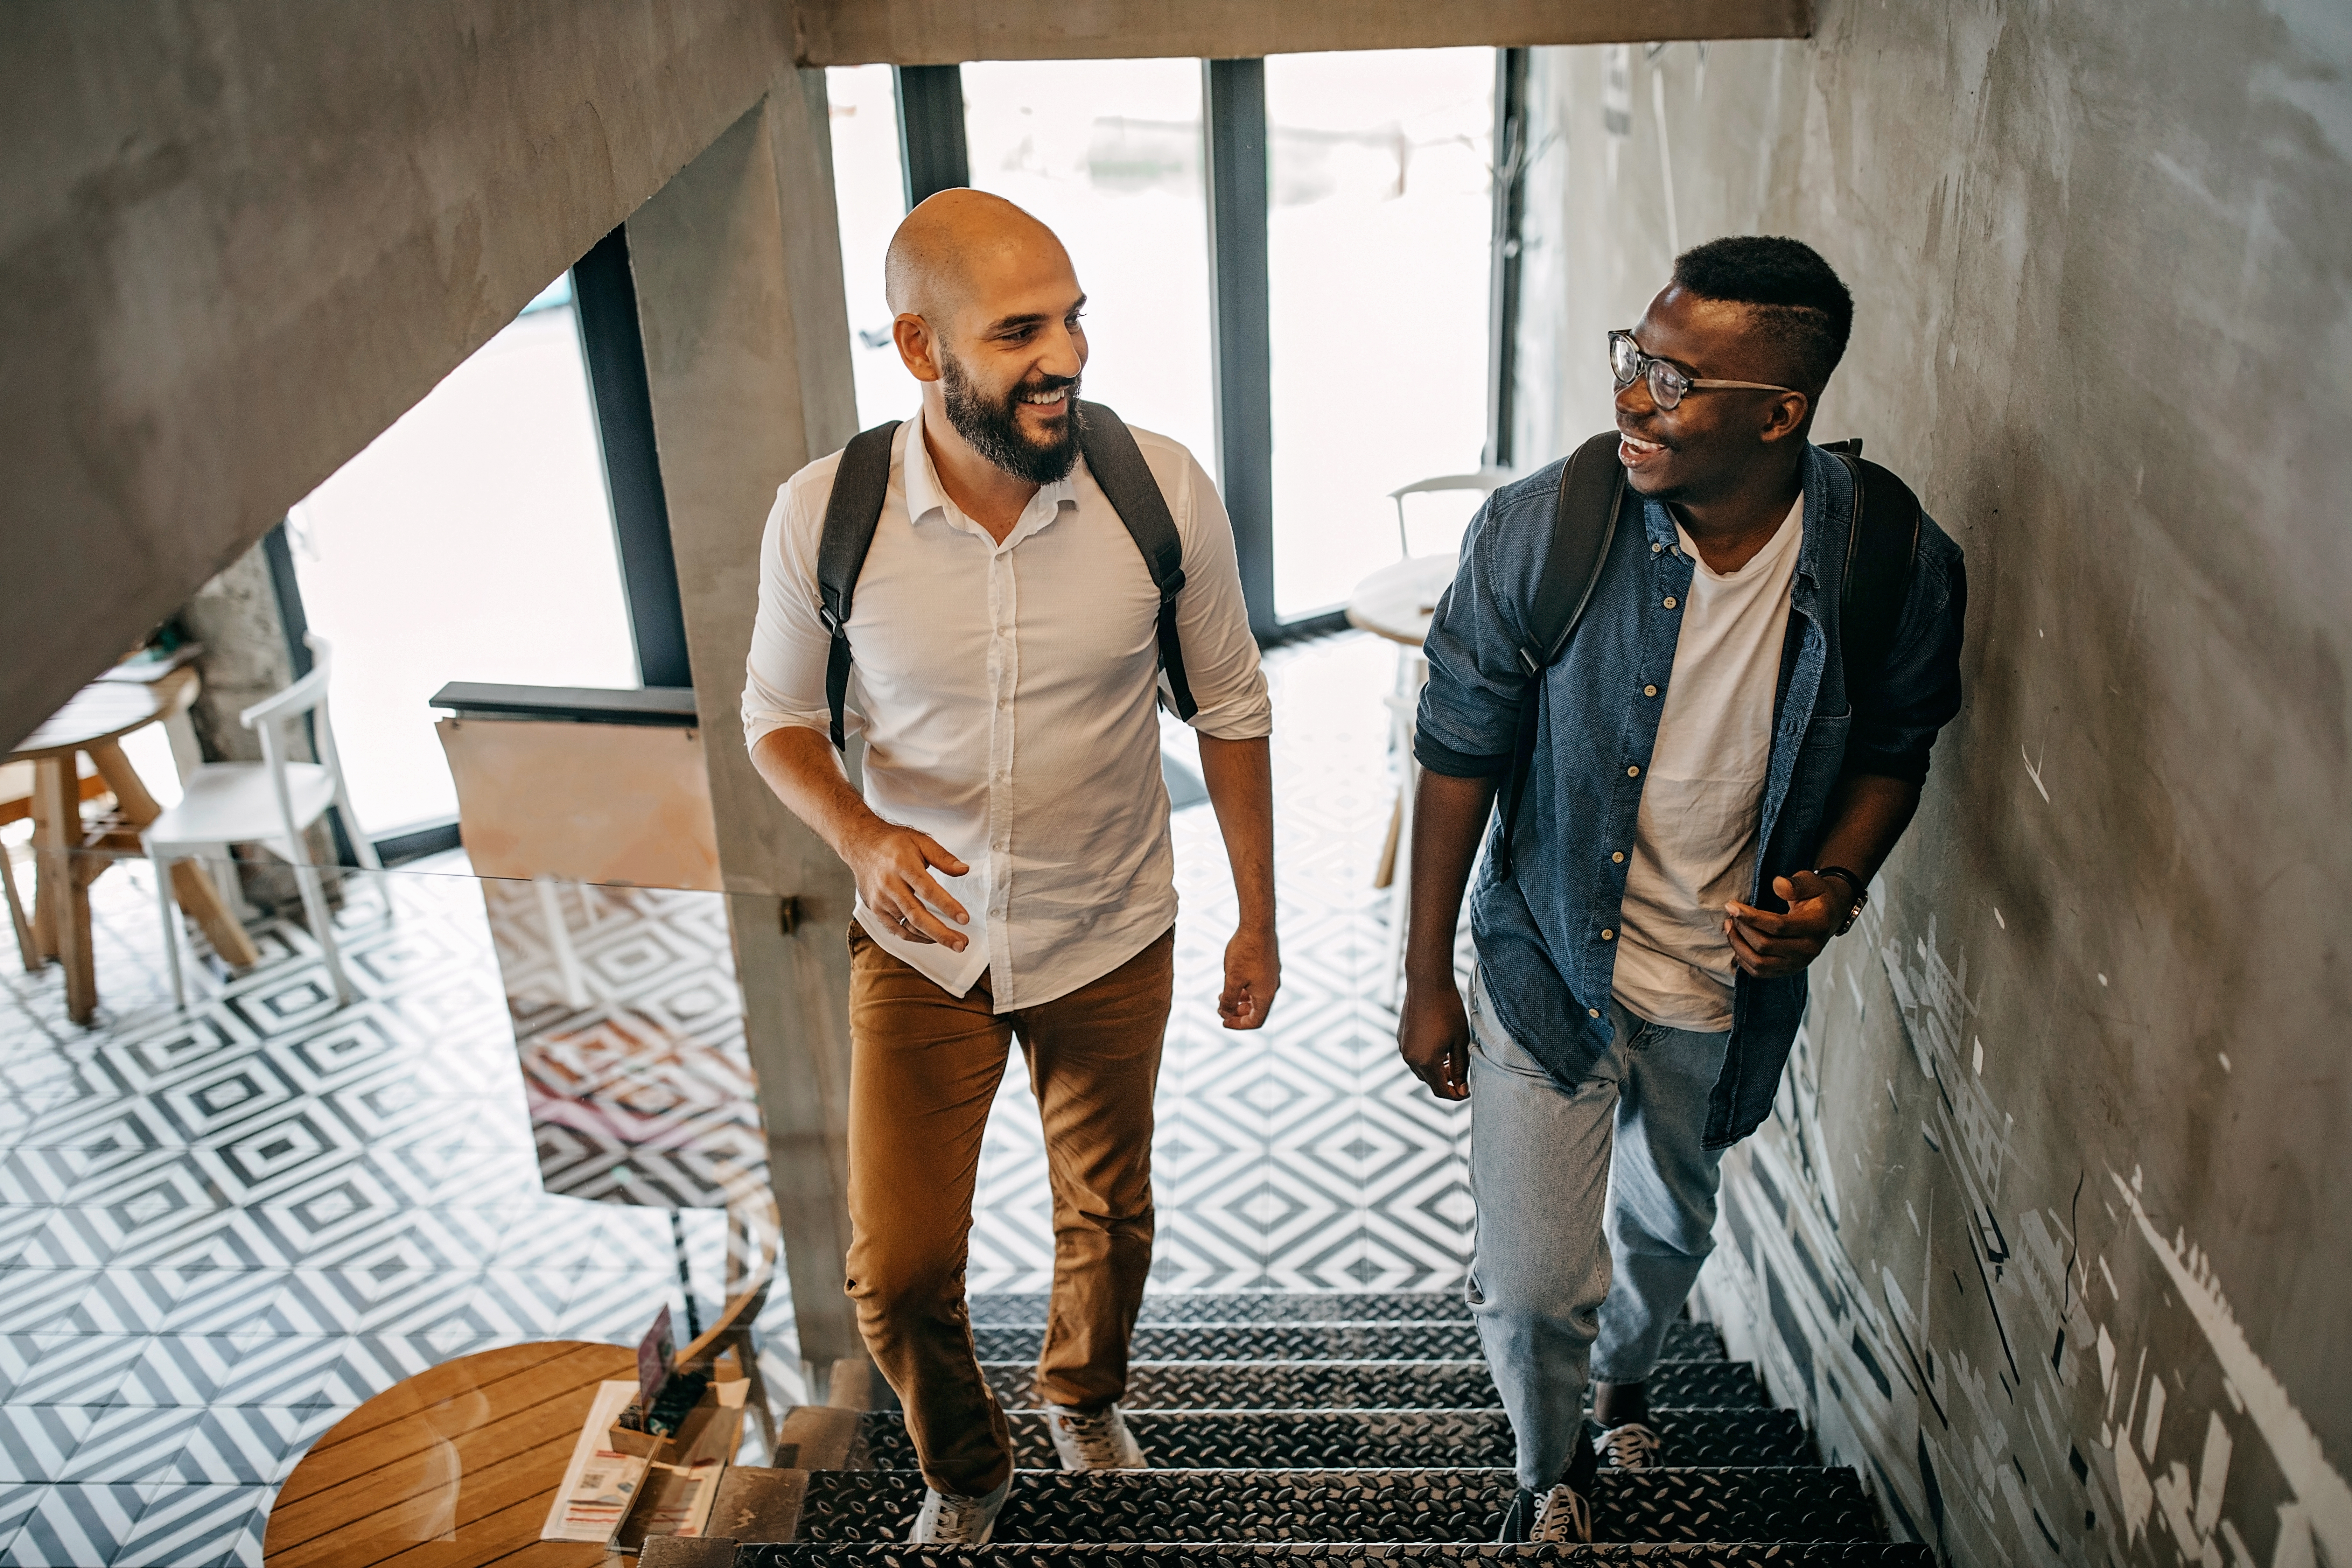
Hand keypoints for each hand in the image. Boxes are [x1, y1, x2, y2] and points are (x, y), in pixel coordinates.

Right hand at [843, 820, 969, 949]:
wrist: (861, 845)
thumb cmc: (893, 843)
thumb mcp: (921, 841)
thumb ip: (943, 857)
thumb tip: (963, 870)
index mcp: (902, 865)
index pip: (927, 890)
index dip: (947, 906)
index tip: (963, 918)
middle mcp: (889, 884)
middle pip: (916, 915)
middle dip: (941, 932)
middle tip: (961, 944)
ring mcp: (881, 899)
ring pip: (907, 926)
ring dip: (932, 937)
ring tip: (954, 943)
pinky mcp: (876, 909)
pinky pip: (897, 929)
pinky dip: (916, 937)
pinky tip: (932, 938)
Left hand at [1219, 924, 1279, 1029]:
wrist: (1257, 925)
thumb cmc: (1245, 952)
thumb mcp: (1232, 980)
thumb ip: (1229, 1000)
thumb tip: (1225, 1014)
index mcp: (1265, 995)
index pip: (1255, 1021)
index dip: (1238, 1025)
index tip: (1223, 1021)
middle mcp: (1271, 987)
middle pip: (1256, 1010)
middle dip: (1237, 1012)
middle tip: (1221, 1009)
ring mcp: (1271, 976)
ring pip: (1256, 996)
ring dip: (1239, 1000)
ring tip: (1222, 996)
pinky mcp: (1268, 965)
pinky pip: (1257, 984)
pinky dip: (1244, 988)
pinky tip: (1232, 980)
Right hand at [1397, 973, 1470, 1100]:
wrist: (1428, 984)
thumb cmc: (1448, 1011)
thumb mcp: (1460, 1042)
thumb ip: (1461, 1068)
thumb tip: (1461, 1089)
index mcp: (1427, 1062)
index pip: (1441, 1091)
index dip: (1455, 1095)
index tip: (1466, 1092)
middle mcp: (1411, 1058)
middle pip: (1429, 1081)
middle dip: (1446, 1082)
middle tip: (1461, 1073)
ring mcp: (1403, 1048)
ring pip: (1421, 1069)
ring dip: (1435, 1070)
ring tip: (1450, 1059)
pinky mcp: (1401, 1038)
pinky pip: (1414, 1056)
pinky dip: (1426, 1058)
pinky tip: (1438, 1046)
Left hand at [1724, 870, 1854, 978]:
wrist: (1830, 914)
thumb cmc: (1817, 896)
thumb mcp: (1810, 882)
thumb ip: (1795, 884)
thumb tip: (1777, 883)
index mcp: (1816, 926)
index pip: (1779, 926)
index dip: (1751, 917)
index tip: (1731, 906)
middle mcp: (1809, 949)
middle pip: (1765, 946)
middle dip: (1742, 929)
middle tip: (1731, 913)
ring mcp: (1799, 963)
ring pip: (1760, 963)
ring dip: (1739, 946)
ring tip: (1730, 927)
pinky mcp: (1789, 970)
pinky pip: (1761, 973)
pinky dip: (1743, 960)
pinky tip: (1737, 943)